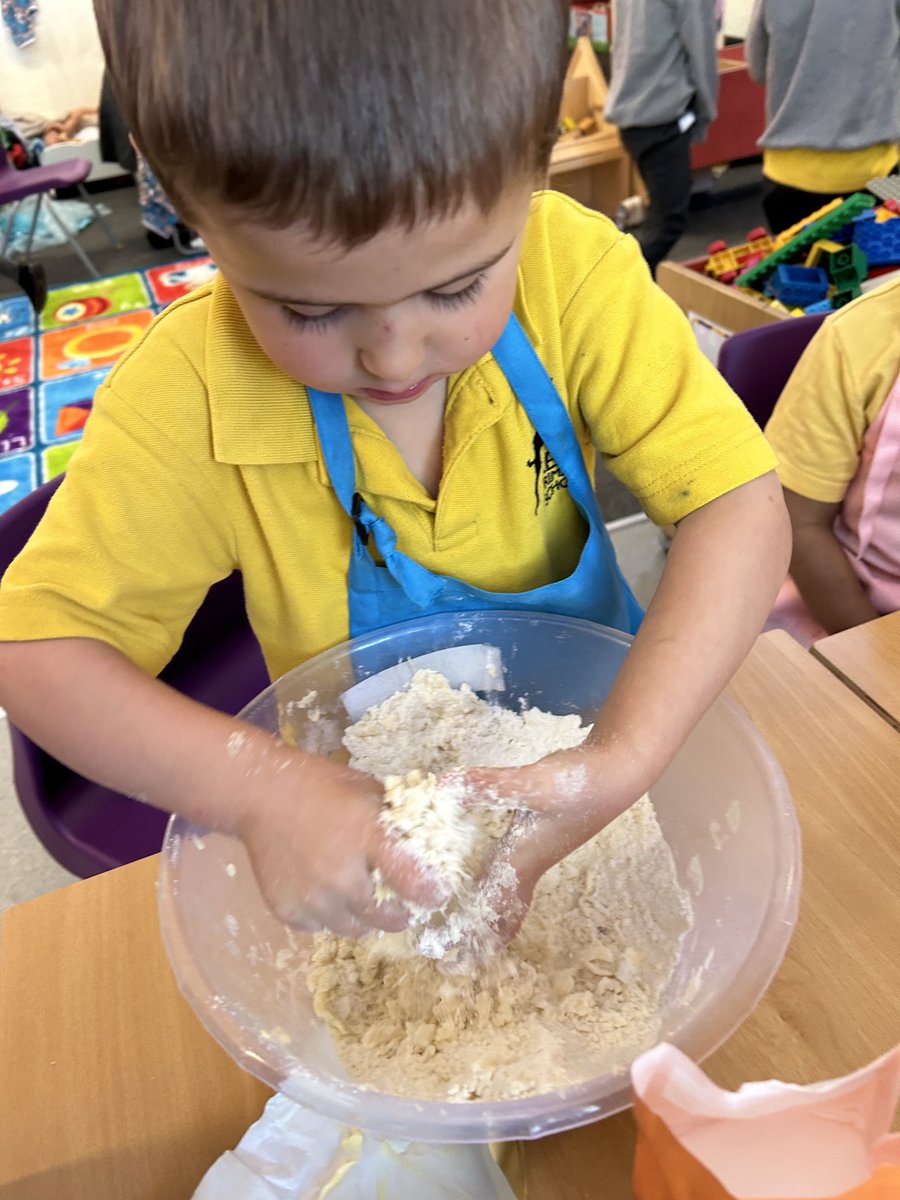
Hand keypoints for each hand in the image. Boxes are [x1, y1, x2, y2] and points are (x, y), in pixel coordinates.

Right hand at [232, 739, 449, 936]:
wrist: (261, 795)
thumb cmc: (321, 788)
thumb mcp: (369, 791)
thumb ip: (397, 820)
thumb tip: (430, 840)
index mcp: (367, 837)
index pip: (414, 881)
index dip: (431, 893)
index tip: (436, 896)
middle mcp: (341, 875)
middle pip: (386, 918)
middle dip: (397, 914)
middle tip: (397, 905)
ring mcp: (312, 897)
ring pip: (353, 929)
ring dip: (361, 918)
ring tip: (355, 894)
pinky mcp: (288, 911)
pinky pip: (320, 927)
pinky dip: (326, 915)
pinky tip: (322, 889)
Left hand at [452, 745, 637, 944]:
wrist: (616, 773)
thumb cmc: (580, 784)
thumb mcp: (534, 785)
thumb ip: (491, 785)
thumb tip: (443, 786)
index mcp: (521, 862)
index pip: (491, 912)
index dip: (469, 939)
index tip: (443, 963)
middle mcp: (526, 864)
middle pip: (501, 916)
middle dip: (476, 939)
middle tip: (444, 960)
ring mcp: (532, 851)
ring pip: (504, 896)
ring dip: (483, 916)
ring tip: (455, 930)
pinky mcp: (533, 834)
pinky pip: (505, 873)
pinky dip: (488, 885)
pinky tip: (473, 877)